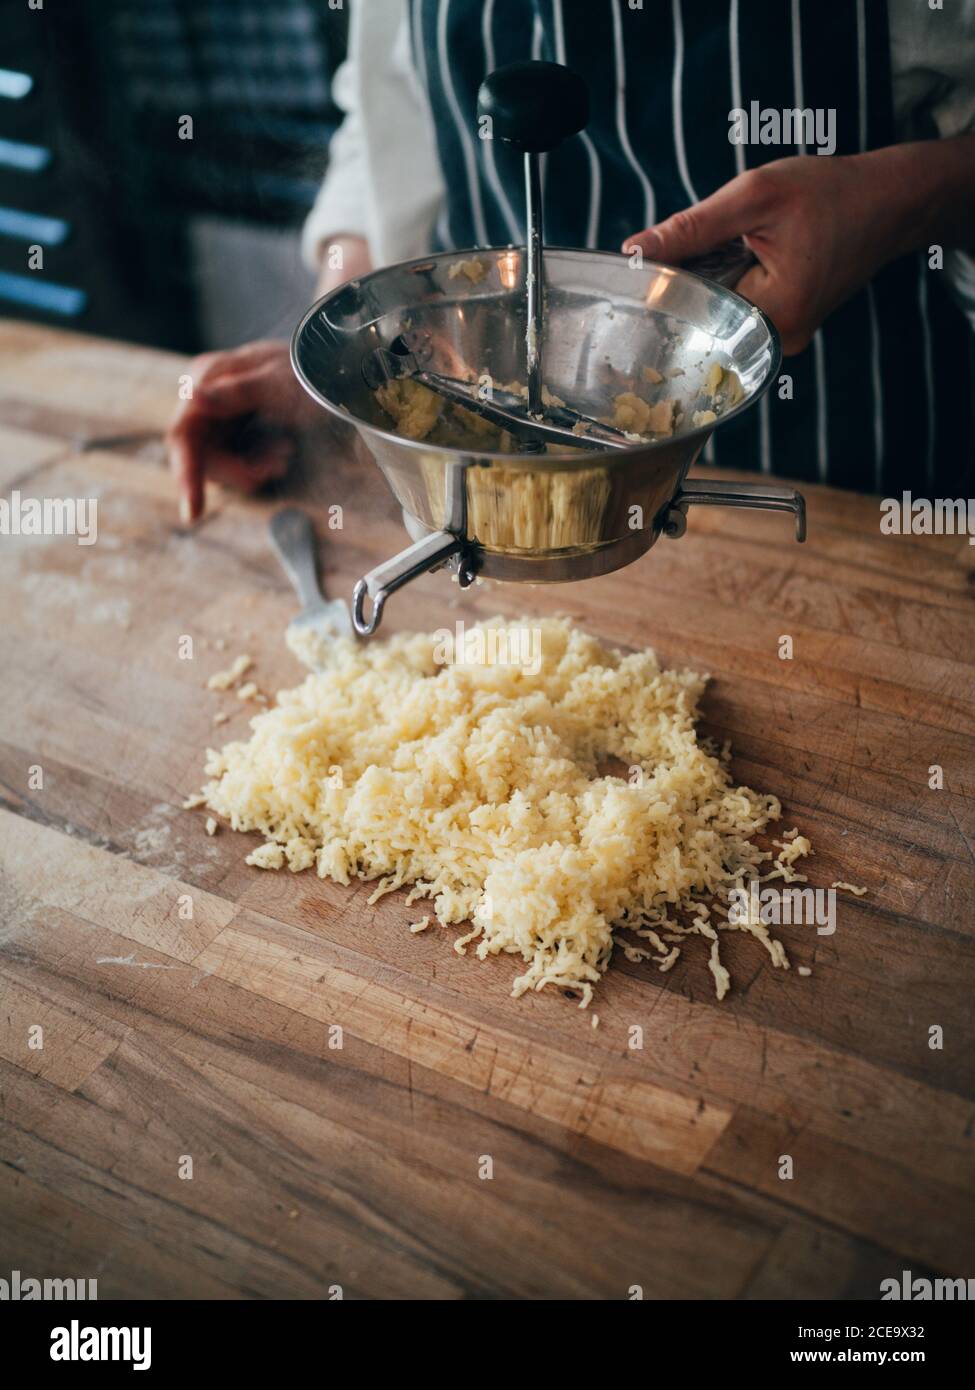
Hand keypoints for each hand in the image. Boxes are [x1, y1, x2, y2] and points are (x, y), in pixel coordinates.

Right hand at [169, 235, 372, 521]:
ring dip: (251, 469)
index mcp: (207, 378)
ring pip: (216, 464)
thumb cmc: (307, 372)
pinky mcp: (230, 432)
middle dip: (236, 471)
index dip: (186, 474)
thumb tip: (195, 398)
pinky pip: (233, 463)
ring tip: (284, 455)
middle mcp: (204, 398)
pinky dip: (257, 466)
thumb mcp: (280, 383)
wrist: (329, 372)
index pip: (183, 433)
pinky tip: (281, 454)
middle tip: (276, 468)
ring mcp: (216, 416)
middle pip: (198, 455)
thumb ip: (238, 391)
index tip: (193, 512)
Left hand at [623, 154, 913, 354]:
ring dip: (714, 280)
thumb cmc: (830, 192)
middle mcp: (778, 342)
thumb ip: (691, 227)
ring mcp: (782, 341)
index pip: (694, 311)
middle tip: (712, 241)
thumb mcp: (756, 196)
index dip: (670, 283)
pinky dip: (732, 284)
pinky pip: (738, 311)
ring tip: (739, 245)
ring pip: (720, 314)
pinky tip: (746, 257)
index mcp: (774, 315)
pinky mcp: (784, 330)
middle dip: (694, 280)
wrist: (889, 202)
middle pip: (705, 317)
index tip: (653, 261)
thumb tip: (634, 250)